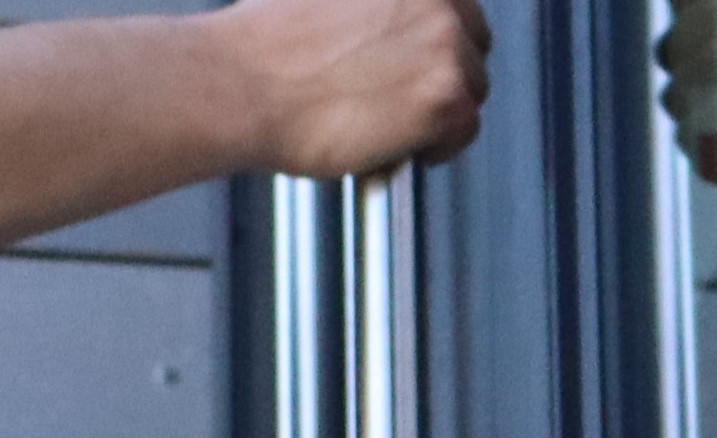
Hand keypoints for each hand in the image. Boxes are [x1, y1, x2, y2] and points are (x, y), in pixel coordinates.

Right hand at [232, 0, 492, 178]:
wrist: (242, 84)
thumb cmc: (265, 44)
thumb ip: (371, 6)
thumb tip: (386, 30)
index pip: (452, 2)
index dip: (437, 35)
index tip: (421, 56)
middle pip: (472, 40)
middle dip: (446, 69)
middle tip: (409, 96)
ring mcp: (444, 43)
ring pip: (473, 85)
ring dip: (442, 108)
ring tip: (395, 122)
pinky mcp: (446, 95)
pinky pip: (466, 128)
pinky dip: (440, 145)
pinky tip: (403, 145)